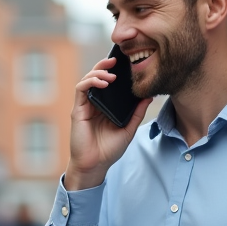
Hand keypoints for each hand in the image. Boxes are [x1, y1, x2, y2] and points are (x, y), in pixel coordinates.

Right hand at [64, 57, 152, 190]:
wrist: (95, 165)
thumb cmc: (109, 149)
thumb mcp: (129, 129)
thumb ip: (137, 112)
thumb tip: (149, 95)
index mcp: (106, 105)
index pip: (109, 82)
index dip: (115, 71)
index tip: (127, 63)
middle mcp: (94, 103)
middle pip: (97, 76)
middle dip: (106, 65)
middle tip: (118, 60)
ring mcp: (85, 105)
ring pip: (88, 78)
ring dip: (99, 72)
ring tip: (112, 73)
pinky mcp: (77, 110)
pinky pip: (81, 89)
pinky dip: (90, 81)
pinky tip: (103, 82)